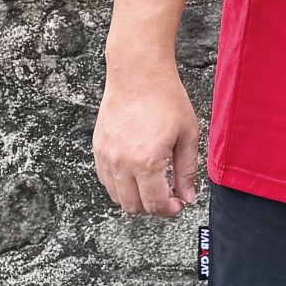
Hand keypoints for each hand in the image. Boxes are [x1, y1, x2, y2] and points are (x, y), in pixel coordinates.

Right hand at [94, 58, 200, 215]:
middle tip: (168, 199)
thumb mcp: (187, 135)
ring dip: (135, 199)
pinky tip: (136, 176)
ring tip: (153, 187)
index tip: (178, 206)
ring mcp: (106, 156)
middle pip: (133, 206)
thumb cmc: (165, 98)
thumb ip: (187, 171)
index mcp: (146, 161)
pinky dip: (119, 186)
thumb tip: (188, 197)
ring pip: (116, 196)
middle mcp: (121, 162)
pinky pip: (105, 179)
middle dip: (153, 209)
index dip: (169, 211)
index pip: (154, 204)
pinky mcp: (98, 148)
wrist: (138, 74)